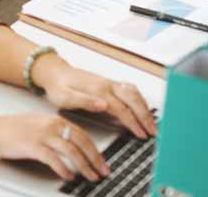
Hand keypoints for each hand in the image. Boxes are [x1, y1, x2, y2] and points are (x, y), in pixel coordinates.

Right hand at [0, 112, 108, 181]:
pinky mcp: (34, 146)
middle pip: (81, 142)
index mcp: (54, 119)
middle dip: (95, 159)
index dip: (94, 149)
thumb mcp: (37, 123)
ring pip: (72, 152)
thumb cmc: (10, 129)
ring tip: (90, 177)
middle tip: (103, 171)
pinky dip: (64, 170)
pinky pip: (55, 160)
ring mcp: (43, 135)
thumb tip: (70, 144)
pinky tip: (69, 176)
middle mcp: (51, 125)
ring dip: (84, 166)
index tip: (101, 160)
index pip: (82, 134)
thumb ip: (54, 130)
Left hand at [31, 56, 156, 140]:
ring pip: (134, 93)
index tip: (141, 134)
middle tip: (153, 131)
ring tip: (151, 123)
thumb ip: (84, 102)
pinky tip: (142, 109)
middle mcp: (106, 84)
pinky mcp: (109, 83)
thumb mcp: (64, 97)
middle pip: (133, 100)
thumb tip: (104, 106)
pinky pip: (130, 90)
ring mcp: (109, 83)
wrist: (54, 72)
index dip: (133, 122)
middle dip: (145, 116)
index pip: (121, 108)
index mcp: (97, 90)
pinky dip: (140, 100)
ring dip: (145, 108)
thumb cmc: (58, 86)